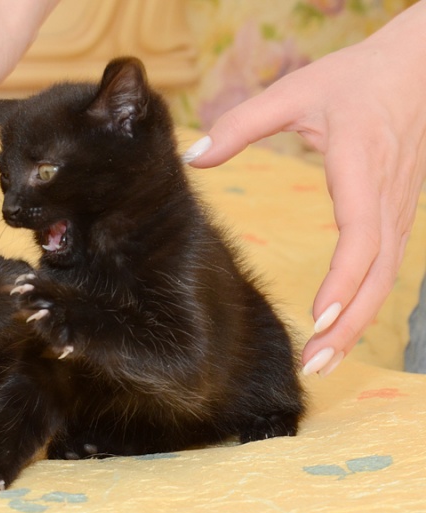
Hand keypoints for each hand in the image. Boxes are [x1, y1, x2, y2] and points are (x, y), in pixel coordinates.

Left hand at [184, 2, 425, 374]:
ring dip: (358, 323)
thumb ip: (240, 123)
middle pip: (377, 272)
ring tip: (324, 363)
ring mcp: (400, 206)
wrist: (420, 65)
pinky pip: (386, 267)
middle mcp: (387, 193)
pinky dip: (365, 303)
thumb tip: (191, 157)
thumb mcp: (294, 90)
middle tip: (314, 365)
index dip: (344, 279)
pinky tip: (340, 330)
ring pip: (386, 277)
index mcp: (361, 163)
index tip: (320, 318)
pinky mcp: (399, 212)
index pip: (362, 233)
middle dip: (349, 323)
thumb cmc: (354, 77)